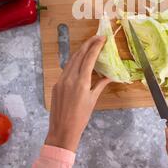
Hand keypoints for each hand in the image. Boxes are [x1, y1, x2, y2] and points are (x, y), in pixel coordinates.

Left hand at [45, 36, 110, 151]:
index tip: (102, 39)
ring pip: (71, 60)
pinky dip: (74, 61)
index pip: (89, 58)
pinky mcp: (56, 84)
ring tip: (89, 45)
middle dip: (88, 44)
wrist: (62, 130)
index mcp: (81, 82)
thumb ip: (100, 84)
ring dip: (81, 51)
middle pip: (79, 55)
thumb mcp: (93, 100)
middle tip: (97, 37)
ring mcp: (61, 80)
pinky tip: (80, 61)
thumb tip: (110, 76)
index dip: (96, 46)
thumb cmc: (81, 117)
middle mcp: (70, 78)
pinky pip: (66, 69)